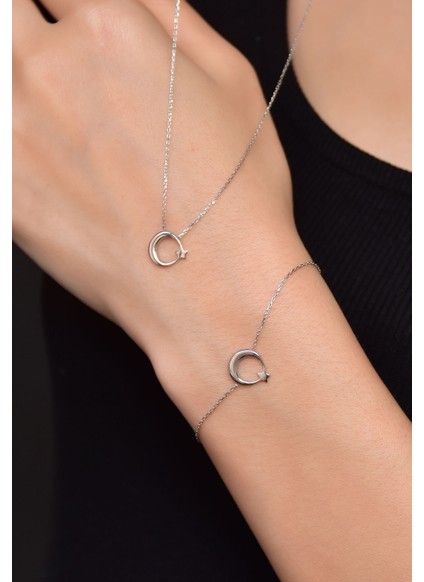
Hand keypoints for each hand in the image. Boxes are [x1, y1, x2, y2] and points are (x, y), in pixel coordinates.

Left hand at [13, 0, 303, 420]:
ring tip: (52, 111)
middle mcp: (50, 70)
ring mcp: (15, 131)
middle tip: (53, 64)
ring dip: (17, 80)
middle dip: (26, 26)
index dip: (66, 8)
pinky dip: (14, 129)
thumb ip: (168, 13)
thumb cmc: (234, 193)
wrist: (209, 285)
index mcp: (110, 29)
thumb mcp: (229, 78)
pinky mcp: (4, 188)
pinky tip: (45, 147)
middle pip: (6, 15)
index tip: (69, 21)